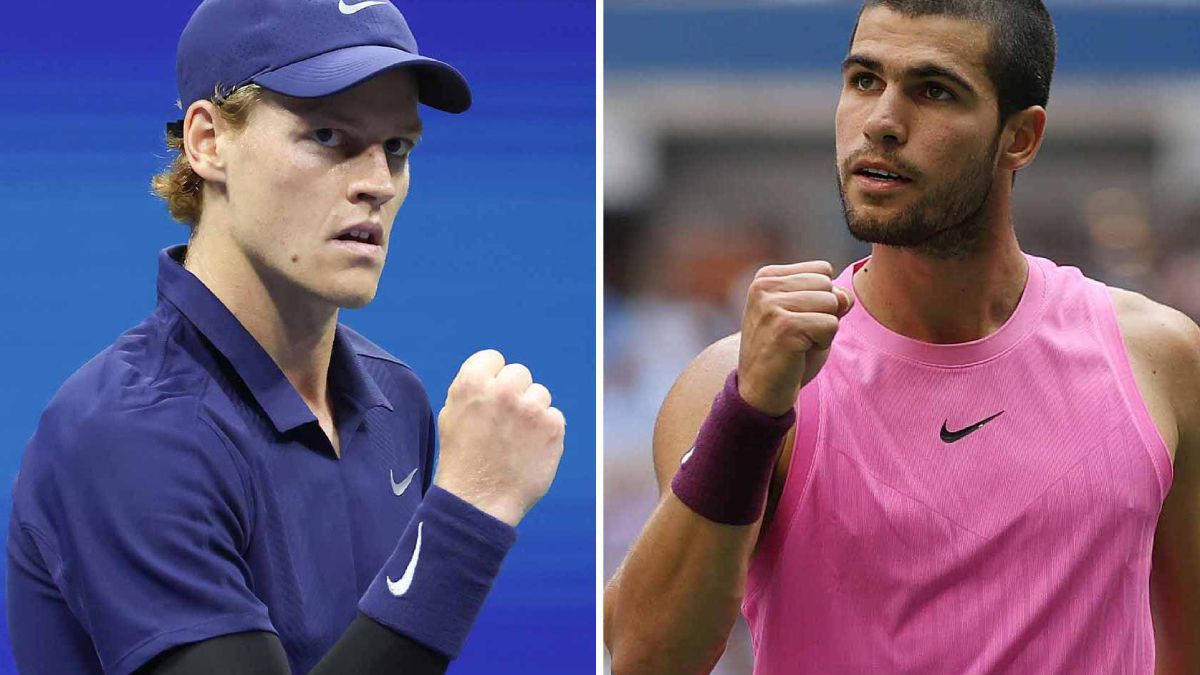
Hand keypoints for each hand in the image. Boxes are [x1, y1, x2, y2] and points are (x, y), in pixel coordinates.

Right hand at [433, 350, 565, 526]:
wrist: (479, 502)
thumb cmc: (462, 460)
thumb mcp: (452, 415)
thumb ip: (474, 389)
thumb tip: (495, 373)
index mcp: (472, 383)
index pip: (494, 359)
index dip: (492, 378)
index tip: (492, 399)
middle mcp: (502, 390)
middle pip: (519, 374)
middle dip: (515, 394)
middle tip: (505, 423)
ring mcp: (530, 408)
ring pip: (540, 395)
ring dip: (532, 413)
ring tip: (516, 440)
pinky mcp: (552, 426)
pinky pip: (554, 417)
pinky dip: (546, 432)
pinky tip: (529, 450)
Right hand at [737, 261, 853, 415]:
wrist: (760, 392)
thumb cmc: (786, 353)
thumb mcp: (807, 315)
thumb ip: (829, 297)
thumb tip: (844, 297)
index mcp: (766, 277)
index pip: (822, 270)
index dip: (821, 299)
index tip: (797, 320)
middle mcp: (764, 286)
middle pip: (828, 285)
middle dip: (824, 313)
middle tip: (799, 335)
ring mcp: (772, 306)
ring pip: (832, 302)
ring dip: (824, 328)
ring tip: (799, 343)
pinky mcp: (784, 326)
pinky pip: (831, 324)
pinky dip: (823, 343)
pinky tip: (800, 352)